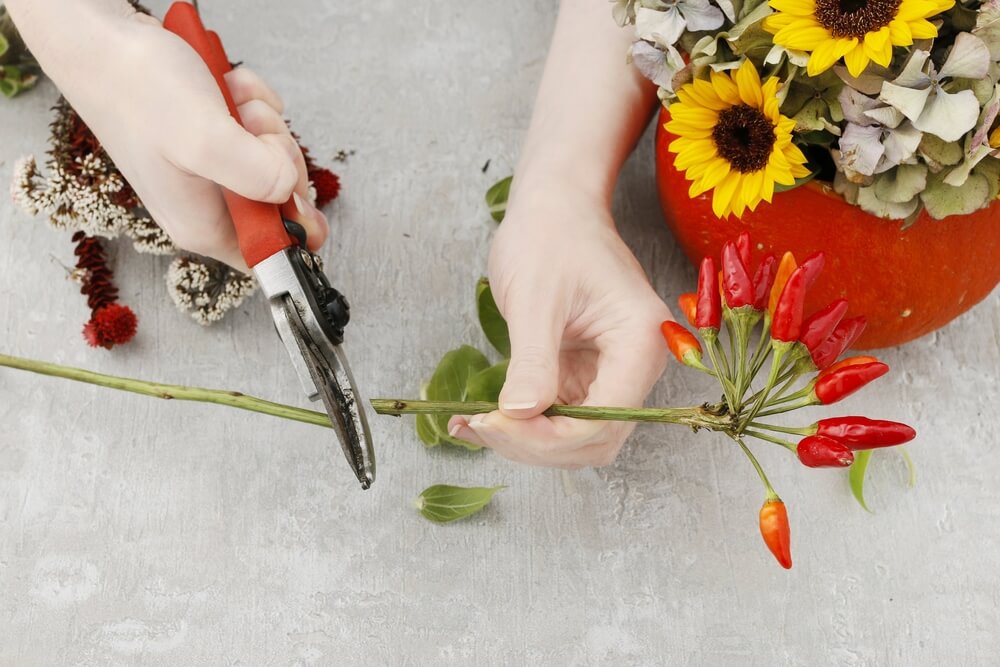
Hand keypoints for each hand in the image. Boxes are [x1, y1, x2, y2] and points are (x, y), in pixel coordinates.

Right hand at [10, 3, 326, 270]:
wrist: (102, 40)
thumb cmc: (136, 90)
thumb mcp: (204, 139)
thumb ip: (256, 175)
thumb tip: (290, 191)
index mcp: (204, 226)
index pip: (274, 255)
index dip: (297, 226)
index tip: (288, 184)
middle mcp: (210, 206)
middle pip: (285, 201)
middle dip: (280, 157)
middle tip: (249, 128)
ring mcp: (213, 173)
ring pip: (277, 158)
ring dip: (265, 122)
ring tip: (229, 103)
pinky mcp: (217, 141)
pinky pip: (262, 127)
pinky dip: (253, 101)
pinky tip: (227, 89)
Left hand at [447, 186, 670, 467]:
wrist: (554, 209)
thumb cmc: (551, 237)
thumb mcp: (535, 298)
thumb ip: (532, 361)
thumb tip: (520, 416)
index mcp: (639, 342)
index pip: (605, 421)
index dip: (551, 436)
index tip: (497, 423)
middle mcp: (636, 366)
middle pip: (594, 439)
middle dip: (537, 444)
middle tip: (480, 426)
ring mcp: (613, 374)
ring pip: (576, 438)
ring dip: (526, 442)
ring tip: (474, 425)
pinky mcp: (586, 376)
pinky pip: (559, 418)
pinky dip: (522, 427)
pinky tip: (482, 420)